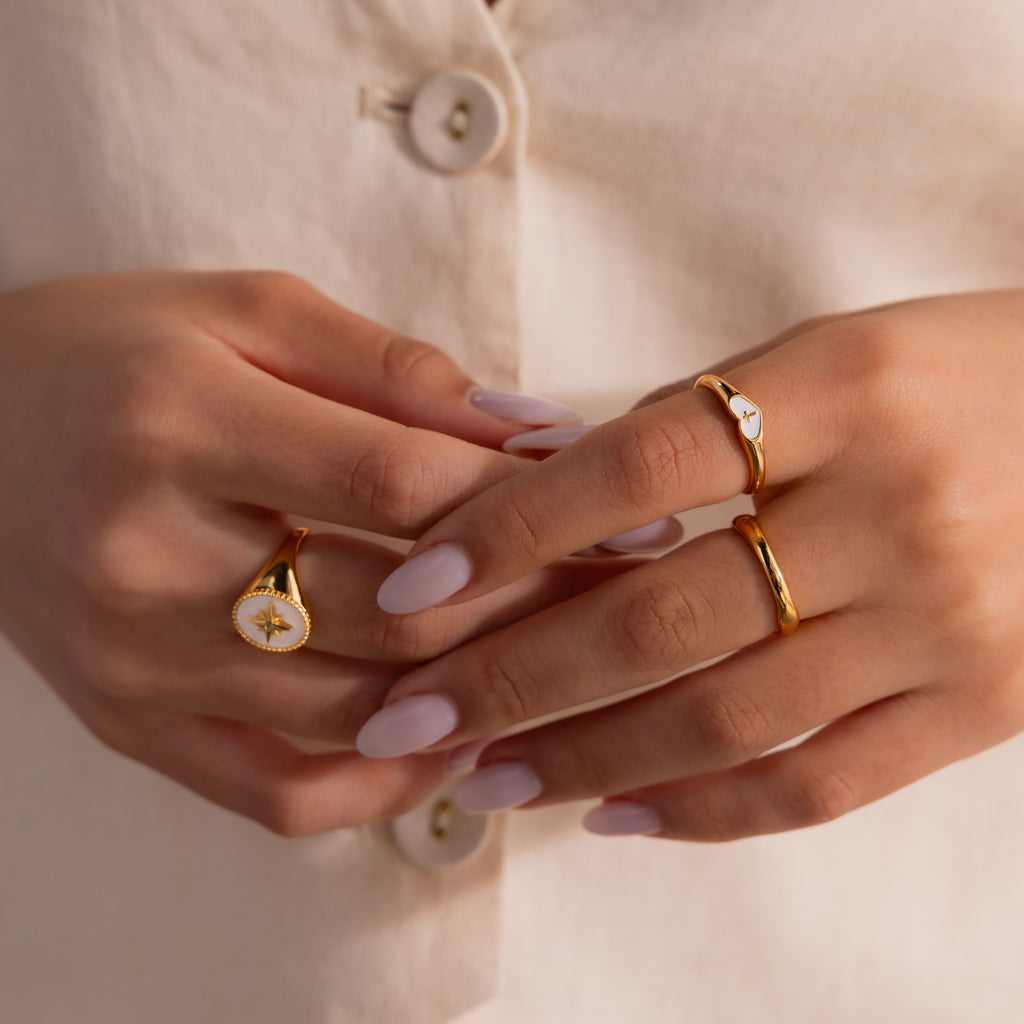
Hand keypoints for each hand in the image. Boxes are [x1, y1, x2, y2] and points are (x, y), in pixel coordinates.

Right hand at [0, 271, 613, 833]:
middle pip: (391, 611)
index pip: (399, 484)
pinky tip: (456, 739)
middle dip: (533, 602)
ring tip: (567, 663)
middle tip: (621, 592)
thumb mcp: (246, 313)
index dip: (530, 503)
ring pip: (356, 712)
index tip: (624, 512)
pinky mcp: (134, 728)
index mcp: (179, 423)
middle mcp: (146, 558)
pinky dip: (388, 781)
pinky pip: (282, 796)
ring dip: (483, 693)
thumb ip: (393, 370)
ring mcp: (136, 664)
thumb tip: (532, 431)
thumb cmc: (115, 353)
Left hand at [357, 291, 1023, 840]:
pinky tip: (614, 814)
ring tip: (488, 780)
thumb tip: (536, 486)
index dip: (514, 527)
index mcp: (846, 389)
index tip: (412, 584)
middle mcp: (897, 508)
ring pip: (729, 719)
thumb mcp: (830, 355)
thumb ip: (692, 422)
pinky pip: (826, 783)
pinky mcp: (986, 704)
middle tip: (409, 719)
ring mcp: (947, 620)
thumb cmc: (952, 378)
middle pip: (664, 615)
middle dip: (515, 678)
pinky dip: (707, 812)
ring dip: (587, 759)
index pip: (639, 463)